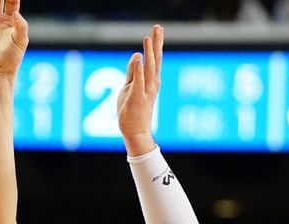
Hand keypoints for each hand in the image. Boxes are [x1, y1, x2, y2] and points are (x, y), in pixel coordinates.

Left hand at [117, 24, 162, 154]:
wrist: (135, 131)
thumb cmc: (132, 110)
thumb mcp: (130, 86)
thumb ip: (132, 72)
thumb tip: (136, 56)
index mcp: (151, 80)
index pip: (154, 59)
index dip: (156, 44)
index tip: (157, 29)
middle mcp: (152, 83)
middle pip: (155, 60)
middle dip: (156, 43)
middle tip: (158, 27)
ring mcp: (146, 91)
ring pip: (149, 68)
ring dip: (149, 53)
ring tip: (148, 38)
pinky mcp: (138, 97)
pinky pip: (139, 81)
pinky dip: (139, 70)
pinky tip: (139, 58)